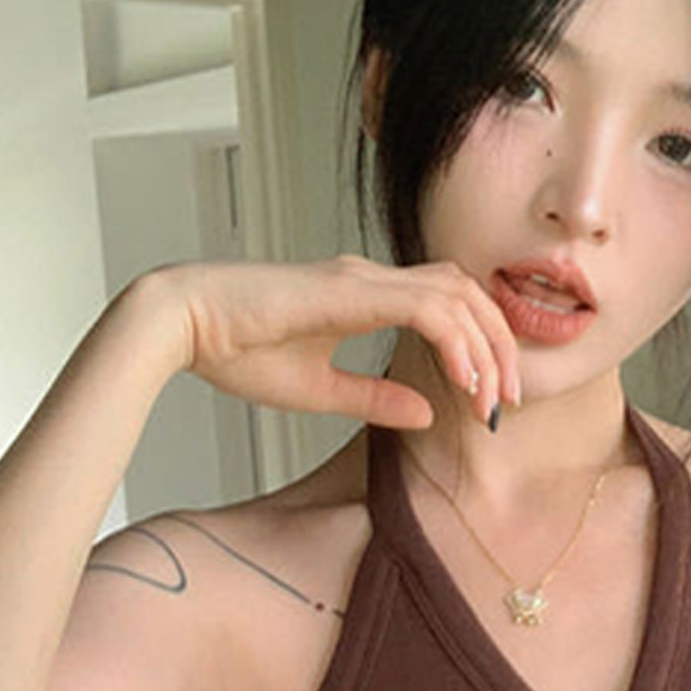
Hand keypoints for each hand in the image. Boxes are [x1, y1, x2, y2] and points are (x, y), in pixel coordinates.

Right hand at [136, 254, 519, 428]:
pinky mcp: (348, 290)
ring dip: (485, 348)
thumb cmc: (235, 351)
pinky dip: (455, 341)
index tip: (490, 400)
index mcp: (365, 295)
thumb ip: (375, 398)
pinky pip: (424, 307)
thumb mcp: (321, 390)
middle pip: (467, 294)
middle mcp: (370, 278)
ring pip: (456, 296)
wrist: (181, 323)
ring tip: (492, 398)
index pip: (450, 305)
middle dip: (500, 348)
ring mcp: (360, 278)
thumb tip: (428, 412)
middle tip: (508, 401)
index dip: (483, 348)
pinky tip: (464, 379)